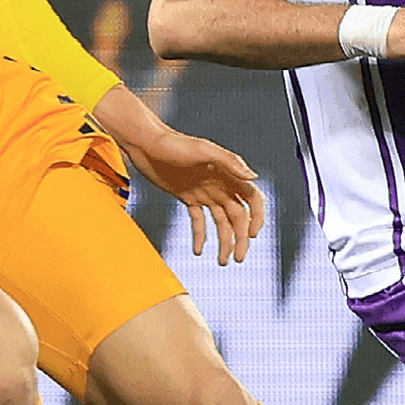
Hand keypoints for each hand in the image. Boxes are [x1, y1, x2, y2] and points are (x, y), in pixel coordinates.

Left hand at [121, 126, 264, 265]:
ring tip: (221, 262)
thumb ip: (230, 162)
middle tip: (238, 259)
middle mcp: (220, 185)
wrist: (147, 144)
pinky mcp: (188, 197)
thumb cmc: (174, 143)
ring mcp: (204, 192)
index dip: (257, 217)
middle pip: (238, 217)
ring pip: (221, 222)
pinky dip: (200, 236)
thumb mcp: (203, 150)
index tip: (252, 236)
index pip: (252, 199)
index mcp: (228, 174)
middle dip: (240, 239)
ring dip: (224, 242)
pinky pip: (199, 221)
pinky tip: (198, 250)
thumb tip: (253, 177)